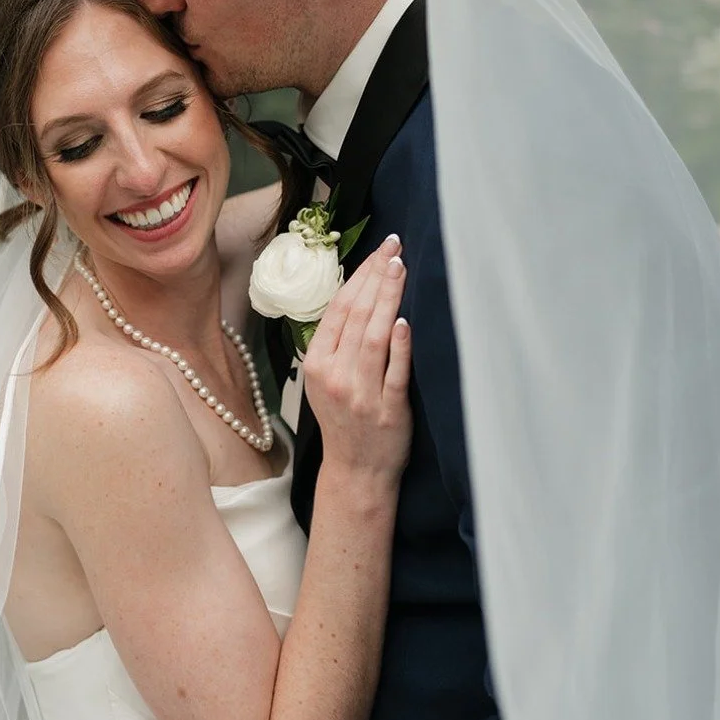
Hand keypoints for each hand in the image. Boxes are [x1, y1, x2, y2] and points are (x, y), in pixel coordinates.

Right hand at [303, 234, 412, 482]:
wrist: (356, 471)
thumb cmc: (344, 420)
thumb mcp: (324, 380)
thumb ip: (336, 342)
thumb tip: (358, 293)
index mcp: (316, 363)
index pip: (338, 308)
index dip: (359, 275)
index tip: (378, 251)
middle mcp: (334, 375)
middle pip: (356, 315)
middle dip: (376, 276)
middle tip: (395, 247)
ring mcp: (360, 393)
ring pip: (373, 336)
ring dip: (388, 298)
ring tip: (401, 268)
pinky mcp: (388, 409)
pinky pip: (394, 372)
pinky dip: (398, 345)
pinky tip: (403, 320)